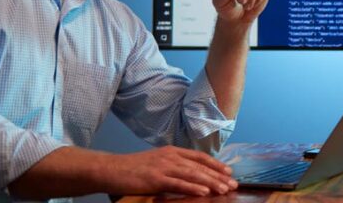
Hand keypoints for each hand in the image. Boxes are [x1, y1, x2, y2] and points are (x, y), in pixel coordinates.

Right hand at [101, 146, 236, 195]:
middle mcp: (170, 156)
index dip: (215, 164)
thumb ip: (172, 166)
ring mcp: (163, 167)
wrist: (109, 169)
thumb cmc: (132, 169)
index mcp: (172, 151)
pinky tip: (204, 192)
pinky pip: (178, 184)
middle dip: (218, 175)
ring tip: (224, 189)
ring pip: (193, 175)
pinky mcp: (155, 179)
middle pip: (200, 166)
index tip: (228, 172)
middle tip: (233, 184)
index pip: (199, 157)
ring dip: (211, 182)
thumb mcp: (156, 162)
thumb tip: (190, 176)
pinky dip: (193, 188)